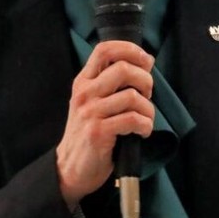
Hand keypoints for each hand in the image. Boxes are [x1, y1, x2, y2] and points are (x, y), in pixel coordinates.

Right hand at [55, 40, 154, 207]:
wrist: (70, 168)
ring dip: (148, 108)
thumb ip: (111, 83)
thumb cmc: (88, 133)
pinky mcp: (98, 132)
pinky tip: (143, 131)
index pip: (104, 49)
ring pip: (132, 96)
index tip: (145, 60)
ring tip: (146, 118)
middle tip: (147, 94)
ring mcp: (90, 112)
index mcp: (83, 81)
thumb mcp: (92, 102)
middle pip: (123, 68)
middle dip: (145, 80)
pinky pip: (133, 119)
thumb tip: (144, 63)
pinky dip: (145, 125)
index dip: (130, 49)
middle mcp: (85, 93)